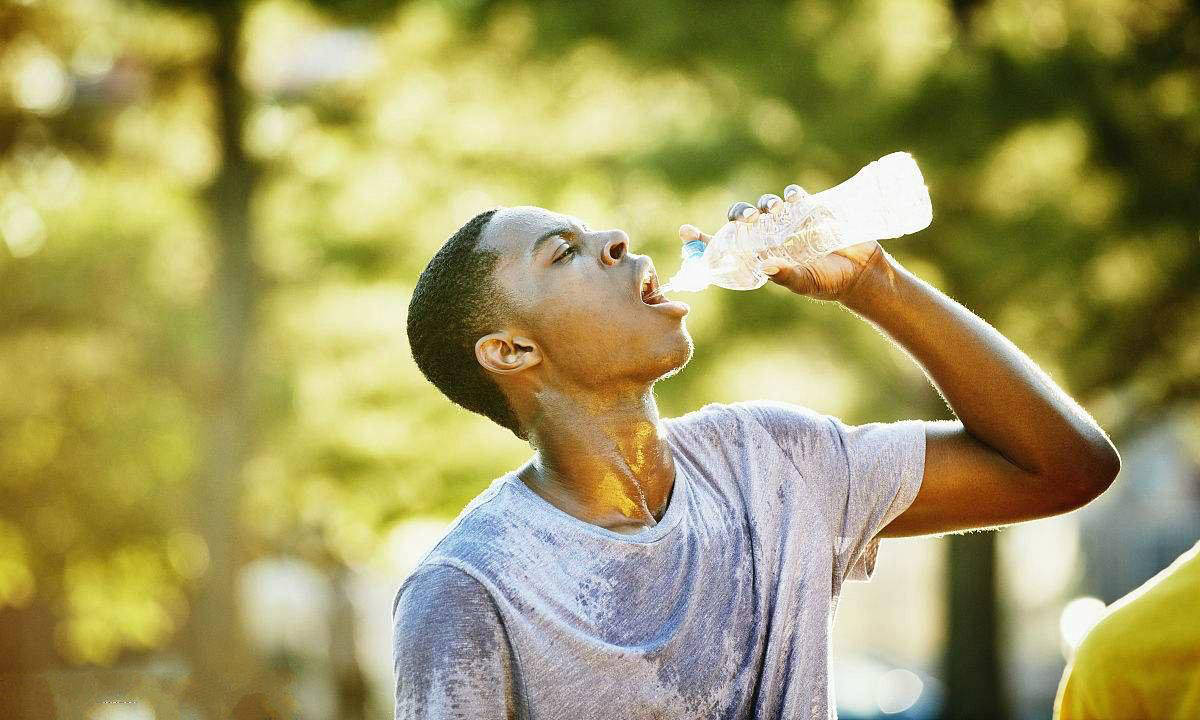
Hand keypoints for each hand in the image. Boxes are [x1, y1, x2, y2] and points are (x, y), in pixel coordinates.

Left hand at [679, 188, 884, 303]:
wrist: (862, 272)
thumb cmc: (829, 283)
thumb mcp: (806, 283)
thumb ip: (787, 275)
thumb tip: (767, 265)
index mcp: (761, 257)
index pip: (725, 246)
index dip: (703, 239)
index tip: (684, 231)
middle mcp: (770, 238)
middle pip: (742, 220)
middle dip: (738, 215)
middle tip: (746, 219)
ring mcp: (788, 222)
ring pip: (764, 206)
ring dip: (763, 204)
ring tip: (772, 210)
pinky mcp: (809, 210)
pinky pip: (793, 196)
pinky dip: (790, 195)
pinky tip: (793, 199)